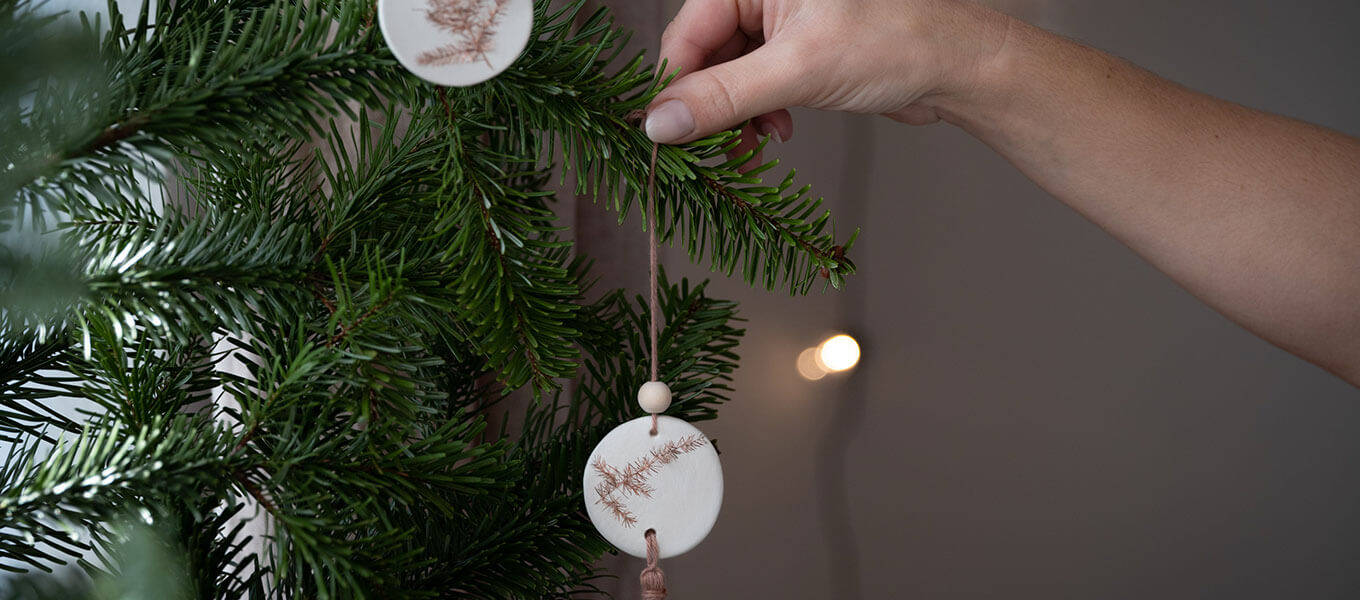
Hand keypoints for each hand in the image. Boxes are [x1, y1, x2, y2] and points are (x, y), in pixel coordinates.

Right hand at [647, 0, 1011, 151]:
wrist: (959, 68)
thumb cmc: (896, 41)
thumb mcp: (798, 70)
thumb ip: (723, 97)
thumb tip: (660, 123)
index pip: (687, 30)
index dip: (673, 85)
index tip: (661, 132)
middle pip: (705, 54)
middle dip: (710, 105)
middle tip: (712, 147)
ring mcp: (782, 22)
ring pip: (729, 75)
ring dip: (736, 116)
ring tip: (753, 144)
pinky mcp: (800, 51)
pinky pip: (756, 85)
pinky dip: (758, 114)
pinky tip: (776, 132)